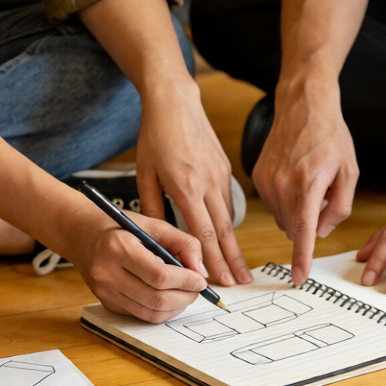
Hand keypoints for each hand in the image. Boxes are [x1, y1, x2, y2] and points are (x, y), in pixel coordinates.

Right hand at [63, 205, 207, 322]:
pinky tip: (168, 297)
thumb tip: (199, 271)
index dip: (185, 281)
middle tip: (196, 289)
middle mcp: (107, 272)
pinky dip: (160, 310)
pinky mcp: (107, 303)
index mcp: (118, 247)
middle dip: (184, 297)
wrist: (81, 234)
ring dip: (175, 307)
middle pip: (156, 298)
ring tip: (185, 293)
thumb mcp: (153, 224)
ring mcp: (105, 291)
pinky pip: (140, 315)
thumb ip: (182, 243)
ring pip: (150, 313)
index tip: (200, 280)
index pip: (159, 275)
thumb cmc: (119, 227)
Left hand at [135, 81, 251, 285]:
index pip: (202, 233)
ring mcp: (220, 176)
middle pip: (223, 231)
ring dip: (235, 247)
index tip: (218, 280)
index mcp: (186, 186)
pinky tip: (231, 240)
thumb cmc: (155, 136)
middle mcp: (208, 183)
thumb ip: (152, 208)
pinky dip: (230, 224)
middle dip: (232, 260)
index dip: (212, 260)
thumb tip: (158, 238)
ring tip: (241, 269)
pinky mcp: (225, 170)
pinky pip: (229, 203)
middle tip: (240, 283)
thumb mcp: (144, 174)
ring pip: (229, 219)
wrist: (176, 102)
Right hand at [252, 93, 357, 285]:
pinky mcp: (257, 176)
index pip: (303, 232)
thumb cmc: (330, 136)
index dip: (302, 258)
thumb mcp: (349, 172)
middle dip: (309, 223)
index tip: (298, 278)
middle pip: (294, 227)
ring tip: (308, 181)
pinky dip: (285, 200)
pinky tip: (294, 176)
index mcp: (308, 185)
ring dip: (297, 212)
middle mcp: (282, 185)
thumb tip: (321, 232)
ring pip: (282, 218)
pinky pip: (272, 204)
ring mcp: (266, 181)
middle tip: (323, 195)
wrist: (303, 105)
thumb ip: (339, 208)